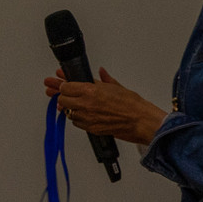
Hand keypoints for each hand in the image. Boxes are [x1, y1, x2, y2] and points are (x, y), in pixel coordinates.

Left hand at [43, 67, 167, 145]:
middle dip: (63, 95)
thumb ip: (103, 79)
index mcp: (90, 91)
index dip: (63, 84)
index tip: (61, 82)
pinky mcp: (90, 128)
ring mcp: (87, 118)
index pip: (65, 86)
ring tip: (74, 103)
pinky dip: (77, 118)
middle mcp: (86, 104)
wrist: (140, 121)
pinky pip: (76, 122)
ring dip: (69, 107)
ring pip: (68, 112)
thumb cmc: (132, 105)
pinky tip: (82, 113)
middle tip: (63, 93)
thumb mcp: (116, 86)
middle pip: (62, 99)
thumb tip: (101, 72)